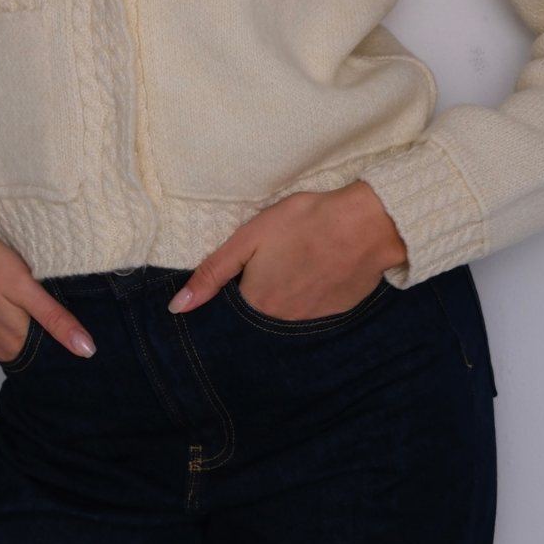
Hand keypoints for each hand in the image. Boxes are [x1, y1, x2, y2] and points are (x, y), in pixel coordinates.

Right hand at [0, 235, 95, 360]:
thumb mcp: (23, 287)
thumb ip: (54, 318)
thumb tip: (86, 350)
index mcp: (16, 344)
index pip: (57, 360)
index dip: (79, 352)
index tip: (104, 343)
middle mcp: (4, 347)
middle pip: (45, 352)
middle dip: (68, 343)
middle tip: (97, 327)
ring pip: (33, 341)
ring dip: (50, 332)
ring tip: (76, 317)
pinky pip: (18, 331)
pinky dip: (34, 323)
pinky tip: (45, 310)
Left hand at [167, 180, 406, 320]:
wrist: (366, 225)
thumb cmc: (304, 222)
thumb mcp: (250, 238)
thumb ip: (213, 273)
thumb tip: (177, 308)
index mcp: (256, 303)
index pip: (232, 306)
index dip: (237, 284)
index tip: (248, 267)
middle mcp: (281, 321)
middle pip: (260, 310)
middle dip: (262, 289)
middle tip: (277, 259)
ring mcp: (312, 319)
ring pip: (288, 310)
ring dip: (288, 292)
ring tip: (297, 262)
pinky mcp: (337, 312)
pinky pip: (314, 308)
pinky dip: (312, 292)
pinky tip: (319, 269)